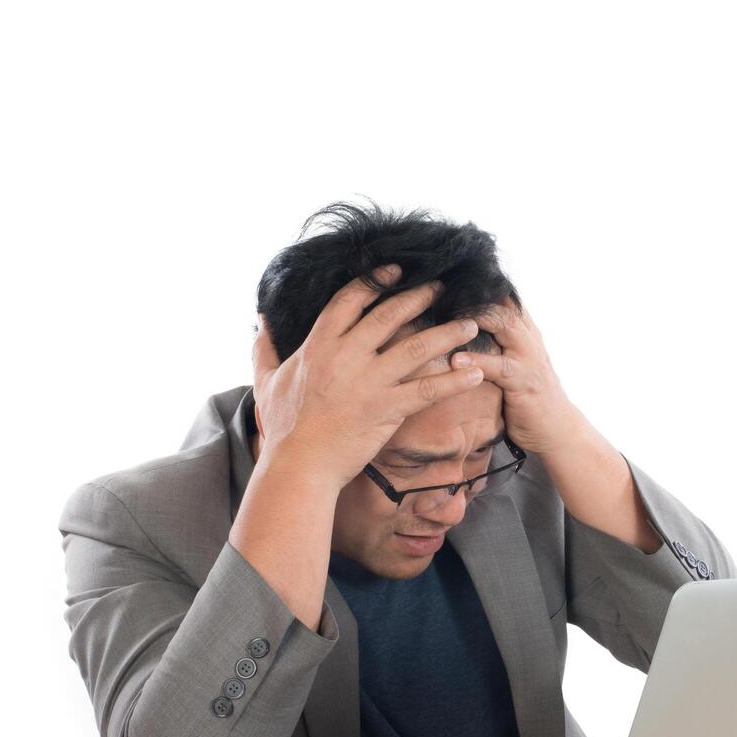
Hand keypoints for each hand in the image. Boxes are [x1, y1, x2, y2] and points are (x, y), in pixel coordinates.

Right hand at [250, 263, 486, 490]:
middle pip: (389, 315)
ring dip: (447, 333)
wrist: (299, 466)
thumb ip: (265, 348)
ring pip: (416, 346)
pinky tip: (476, 372)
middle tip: (441, 287)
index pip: (350, 300)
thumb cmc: (284, 427)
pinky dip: (454, 380)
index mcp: (319, 345)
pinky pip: (428, 389)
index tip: (396, 271)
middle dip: (419, 297)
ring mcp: (369, 381)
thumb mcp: (266, 380)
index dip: (376, 282)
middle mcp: (347, 356)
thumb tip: (259, 322)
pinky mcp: (388, 408)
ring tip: (470, 323)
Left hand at [450, 295, 581, 454]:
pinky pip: (499, 367)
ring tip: (446, 314)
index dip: (476, 285)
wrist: (557, 429)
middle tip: (439, 288)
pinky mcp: (524, 382)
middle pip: (501, 301)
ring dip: (473, 318)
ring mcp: (528, 357)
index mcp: (522, 330)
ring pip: (502, 325)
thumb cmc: (528, 395)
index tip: (446, 279)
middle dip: (471, 293)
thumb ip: (495, 341)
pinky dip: (478, 362)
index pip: (501, 295)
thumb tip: (460, 326)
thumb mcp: (512, 361)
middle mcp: (527, 337)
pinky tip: (457, 360)